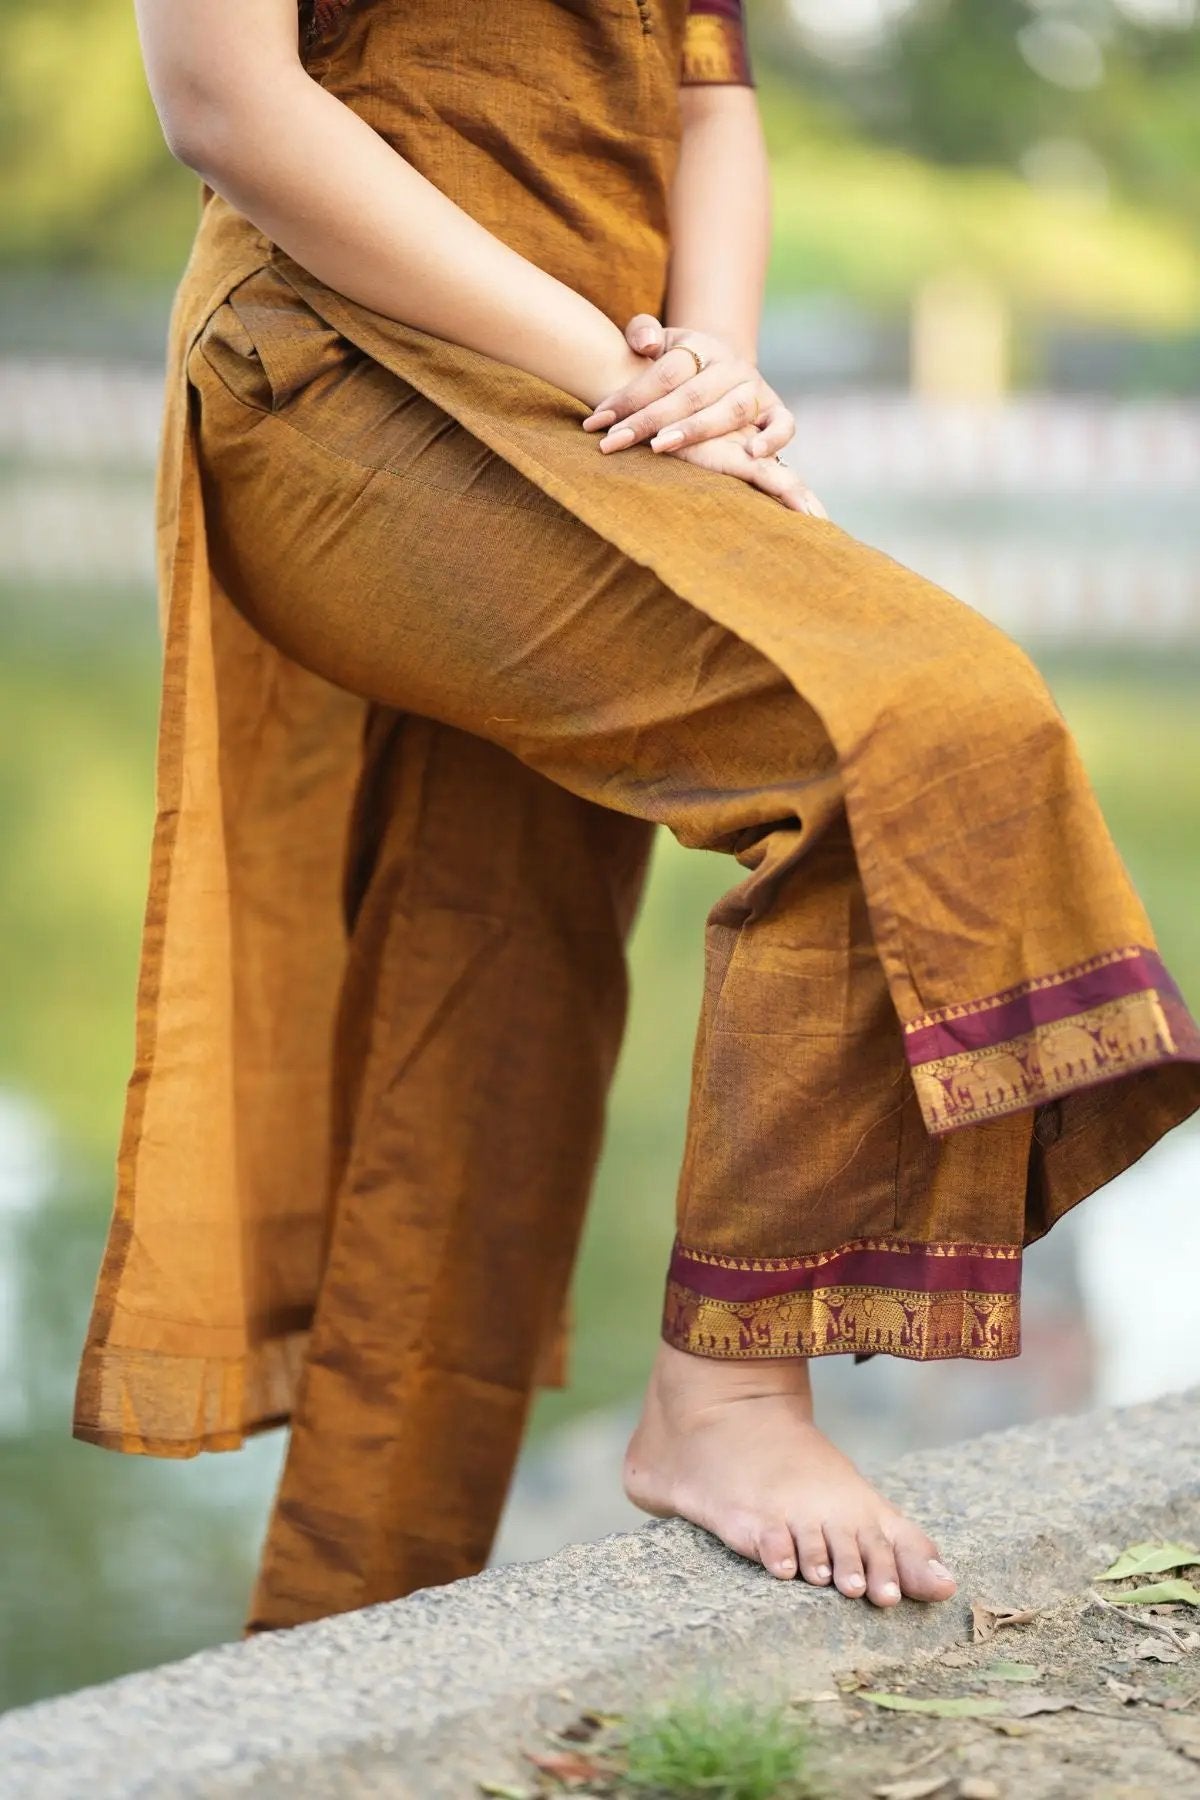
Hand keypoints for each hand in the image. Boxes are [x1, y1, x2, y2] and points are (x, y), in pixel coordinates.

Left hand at [586, 315, 825, 515]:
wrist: (721, 367)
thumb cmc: (678, 362)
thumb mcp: (659, 340)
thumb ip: (642, 332)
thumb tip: (644, 343)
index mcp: (701, 346)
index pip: (664, 372)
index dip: (629, 396)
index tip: (597, 421)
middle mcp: (731, 366)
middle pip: (690, 394)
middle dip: (648, 420)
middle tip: (614, 442)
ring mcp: (754, 388)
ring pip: (729, 410)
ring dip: (695, 430)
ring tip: (660, 447)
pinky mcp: (774, 410)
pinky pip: (784, 424)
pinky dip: (774, 438)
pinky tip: (753, 455)